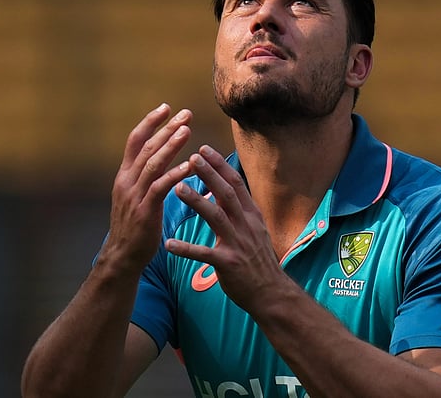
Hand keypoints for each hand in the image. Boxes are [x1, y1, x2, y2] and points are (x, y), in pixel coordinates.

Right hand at [101, 104, 193, 274]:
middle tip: (185, 113)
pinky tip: (189, 166)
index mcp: (125, 176)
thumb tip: (160, 161)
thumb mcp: (135, 197)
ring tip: (187, 130)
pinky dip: (174, 175)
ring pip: (152, 163)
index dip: (150, 122)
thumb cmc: (134, 227)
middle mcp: (126, 181)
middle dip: (166, 128)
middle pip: (146, 147)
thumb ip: (145, 178)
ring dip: (171, 145)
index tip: (166, 107)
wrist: (122, 257)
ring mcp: (134, 195)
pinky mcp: (144, 210)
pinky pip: (160, 188)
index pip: (135, 141)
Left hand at [166, 145, 289, 310]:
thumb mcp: (255, 230)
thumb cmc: (259, 261)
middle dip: (209, 174)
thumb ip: (239, 211)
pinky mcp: (229, 264)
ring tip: (177, 188)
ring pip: (216, 217)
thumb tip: (223, 190)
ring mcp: (238, 244)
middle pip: (226, 194)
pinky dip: (186, 249)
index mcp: (251, 215)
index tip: (204, 149)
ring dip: (196, 201)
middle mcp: (246, 225)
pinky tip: (169, 244)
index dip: (219, 166)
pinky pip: (204, 254)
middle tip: (190, 157)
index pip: (236, 184)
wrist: (271, 293)